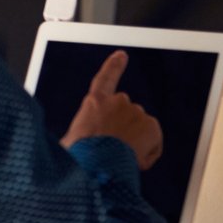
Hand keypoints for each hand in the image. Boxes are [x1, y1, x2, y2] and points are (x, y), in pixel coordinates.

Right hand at [61, 50, 163, 169]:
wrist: (97, 166)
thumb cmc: (80, 156)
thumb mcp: (70, 140)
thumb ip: (81, 133)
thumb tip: (78, 143)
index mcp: (95, 102)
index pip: (105, 78)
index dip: (114, 66)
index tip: (122, 55)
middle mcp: (118, 102)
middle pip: (126, 113)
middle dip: (124, 129)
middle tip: (113, 148)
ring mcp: (136, 112)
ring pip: (140, 129)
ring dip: (134, 142)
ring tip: (120, 157)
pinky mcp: (152, 125)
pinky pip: (153, 142)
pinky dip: (146, 152)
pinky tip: (133, 160)